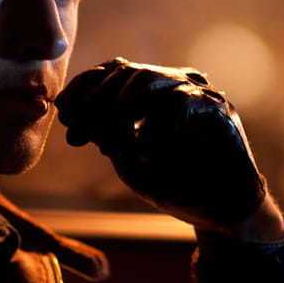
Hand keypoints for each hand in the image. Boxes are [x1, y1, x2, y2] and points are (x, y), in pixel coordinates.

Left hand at [55, 57, 279, 235]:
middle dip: (96, 101)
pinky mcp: (219, 110)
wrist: (219, 211)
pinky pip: (184, 102)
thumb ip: (104, 133)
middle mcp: (172, 87)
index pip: (112, 72)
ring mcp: (196, 94)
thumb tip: (72, 109)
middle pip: (126, 71)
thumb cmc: (174, 185)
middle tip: (79, 131)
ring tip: (111, 146)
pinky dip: (158, 126)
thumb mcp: (128, 160)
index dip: (84, 87)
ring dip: (121, 109)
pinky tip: (147, 151)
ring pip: (149, 79)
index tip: (63, 113)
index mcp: (150, 94)